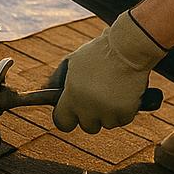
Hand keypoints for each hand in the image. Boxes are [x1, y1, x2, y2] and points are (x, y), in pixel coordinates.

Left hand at [50, 11, 167, 133]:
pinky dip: (125, 111)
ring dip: (110, 113)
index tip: (74, 114)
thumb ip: (57, 78)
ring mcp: (107, 111)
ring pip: (107, 124)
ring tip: (114, 92)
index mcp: (72, 95)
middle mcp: (87, 107)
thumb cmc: (99, 52)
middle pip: (88, 126)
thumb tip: (44, 91)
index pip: (62, 122)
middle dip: (93, 116)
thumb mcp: (73, 61)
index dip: (68, 118)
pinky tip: (124, 94)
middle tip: (99, 99)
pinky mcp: (125, 112)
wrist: (128, 48)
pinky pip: (123, 120)